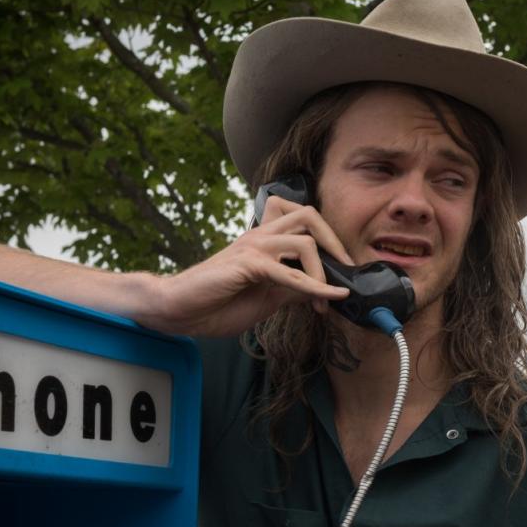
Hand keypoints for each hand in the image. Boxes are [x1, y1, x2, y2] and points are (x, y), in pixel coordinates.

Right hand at [148, 196, 353, 335]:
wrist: (180, 311)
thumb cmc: (218, 303)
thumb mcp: (268, 298)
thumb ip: (294, 290)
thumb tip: (326, 291)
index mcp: (265, 241)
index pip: (305, 223)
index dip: (329, 243)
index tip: (341, 275)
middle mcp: (260, 236)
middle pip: (308, 215)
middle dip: (334, 242)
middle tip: (346, 271)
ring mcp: (253, 246)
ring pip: (304, 241)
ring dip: (324, 273)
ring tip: (327, 300)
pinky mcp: (247, 264)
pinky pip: (288, 272)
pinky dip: (314, 287)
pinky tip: (326, 300)